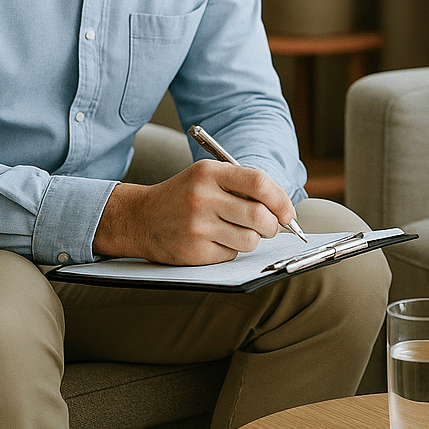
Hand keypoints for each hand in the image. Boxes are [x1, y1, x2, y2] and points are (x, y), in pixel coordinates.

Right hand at [94, 158, 297, 264]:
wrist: (140, 218)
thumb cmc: (183, 195)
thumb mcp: (207, 176)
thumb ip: (242, 184)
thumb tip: (283, 207)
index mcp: (209, 173)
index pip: (259, 182)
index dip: (280, 199)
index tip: (287, 212)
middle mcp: (203, 198)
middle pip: (259, 216)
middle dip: (272, 225)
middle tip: (268, 226)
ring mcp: (197, 227)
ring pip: (249, 240)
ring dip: (251, 239)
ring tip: (236, 231)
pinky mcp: (194, 252)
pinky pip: (231, 254)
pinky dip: (230, 249)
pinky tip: (215, 240)